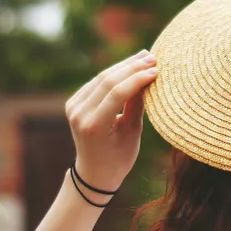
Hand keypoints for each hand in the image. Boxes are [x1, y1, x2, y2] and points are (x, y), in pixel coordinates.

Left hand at [64, 50, 158, 192]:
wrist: (93, 173)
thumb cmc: (119, 158)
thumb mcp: (132, 134)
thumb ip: (137, 106)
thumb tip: (147, 79)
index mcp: (94, 126)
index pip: (116, 93)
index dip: (137, 78)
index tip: (156, 70)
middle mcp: (80, 114)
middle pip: (107, 81)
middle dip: (132, 67)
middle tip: (153, 57)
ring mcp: (73, 108)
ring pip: (101, 78)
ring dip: (124, 66)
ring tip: (145, 57)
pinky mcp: (73, 103)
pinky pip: (95, 83)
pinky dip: (114, 73)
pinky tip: (130, 66)